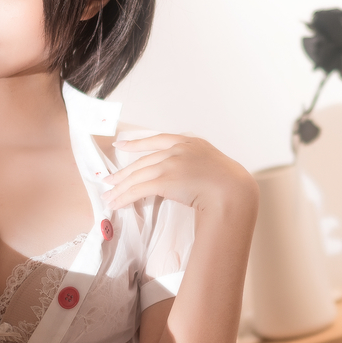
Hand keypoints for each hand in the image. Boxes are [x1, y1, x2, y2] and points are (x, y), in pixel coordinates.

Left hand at [102, 133, 255, 217]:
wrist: (233, 189)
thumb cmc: (229, 183)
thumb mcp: (213, 163)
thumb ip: (196, 164)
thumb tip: (186, 176)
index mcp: (189, 142)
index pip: (156, 139)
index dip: (136, 143)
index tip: (122, 145)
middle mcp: (177, 150)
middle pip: (142, 161)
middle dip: (122, 173)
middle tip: (108, 179)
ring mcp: (170, 164)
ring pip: (137, 176)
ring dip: (120, 188)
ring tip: (109, 196)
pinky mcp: (164, 180)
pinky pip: (138, 189)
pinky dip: (124, 197)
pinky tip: (116, 203)